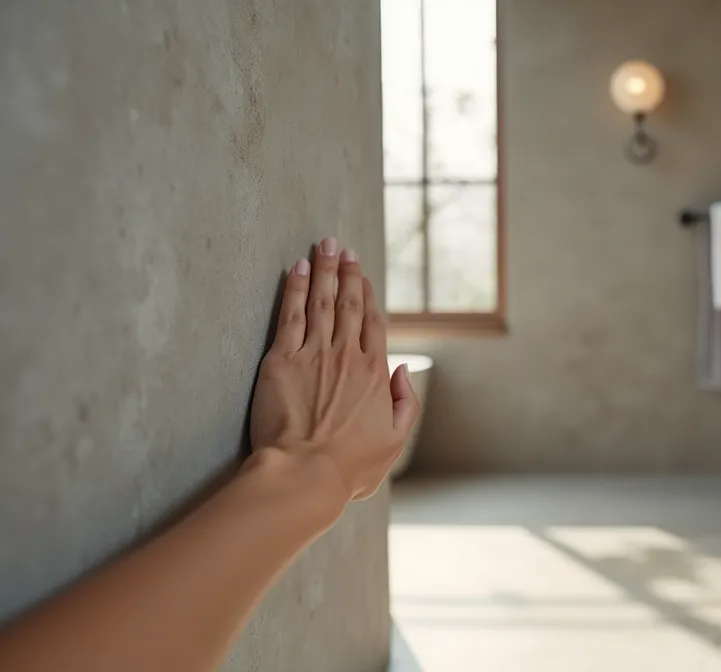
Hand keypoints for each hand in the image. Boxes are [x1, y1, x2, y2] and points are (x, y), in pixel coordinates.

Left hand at [249, 237, 418, 502]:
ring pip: (321, 302)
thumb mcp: (395, 441)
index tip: (362, 272)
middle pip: (349, 303)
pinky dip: (294, 289)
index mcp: (376, 373)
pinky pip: (290, 315)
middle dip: (345, 271)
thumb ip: (406, 402)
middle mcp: (347, 355)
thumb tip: (402, 370)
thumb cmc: (350, 466)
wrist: (305, 473)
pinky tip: (296, 269)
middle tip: (340, 247)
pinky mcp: (282, 361)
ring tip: (322, 246)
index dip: (368, 293)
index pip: (373, 322)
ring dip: (323, 270)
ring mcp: (314, 355)